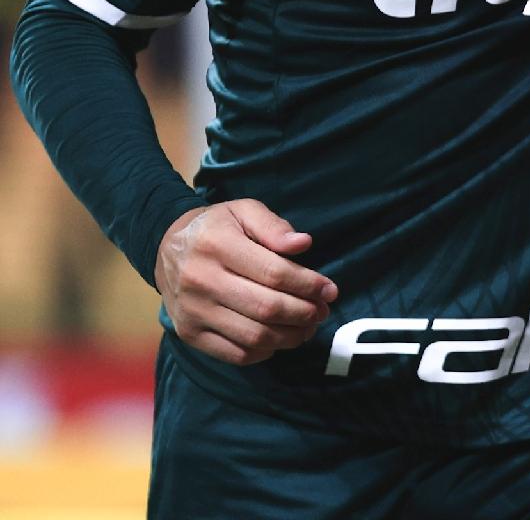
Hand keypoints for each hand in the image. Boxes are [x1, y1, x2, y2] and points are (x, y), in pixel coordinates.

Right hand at [155, 200, 337, 365]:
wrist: (164, 247)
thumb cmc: (216, 228)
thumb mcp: (243, 211)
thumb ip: (273, 226)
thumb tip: (303, 244)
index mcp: (217, 246)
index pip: (274, 273)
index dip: (309, 285)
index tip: (330, 290)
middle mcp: (201, 281)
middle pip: (266, 308)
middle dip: (304, 313)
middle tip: (323, 311)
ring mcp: (193, 311)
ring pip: (253, 335)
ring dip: (289, 336)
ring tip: (308, 327)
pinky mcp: (189, 333)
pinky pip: (234, 353)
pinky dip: (264, 351)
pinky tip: (278, 339)